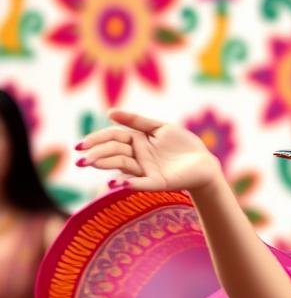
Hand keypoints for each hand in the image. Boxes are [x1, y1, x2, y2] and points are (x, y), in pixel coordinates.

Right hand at [75, 109, 223, 193]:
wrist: (204, 162)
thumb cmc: (183, 144)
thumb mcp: (159, 127)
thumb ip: (137, 121)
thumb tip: (109, 113)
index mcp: (136, 141)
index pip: (112, 137)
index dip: (96, 140)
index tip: (79, 145)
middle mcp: (138, 156)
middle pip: (113, 152)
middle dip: (96, 155)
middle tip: (80, 160)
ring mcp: (146, 170)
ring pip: (123, 166)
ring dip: (106, 165)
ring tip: (91, 164)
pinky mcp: (158, 182)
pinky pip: (142, 184)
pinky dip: (131, 184)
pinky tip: (118, 184)